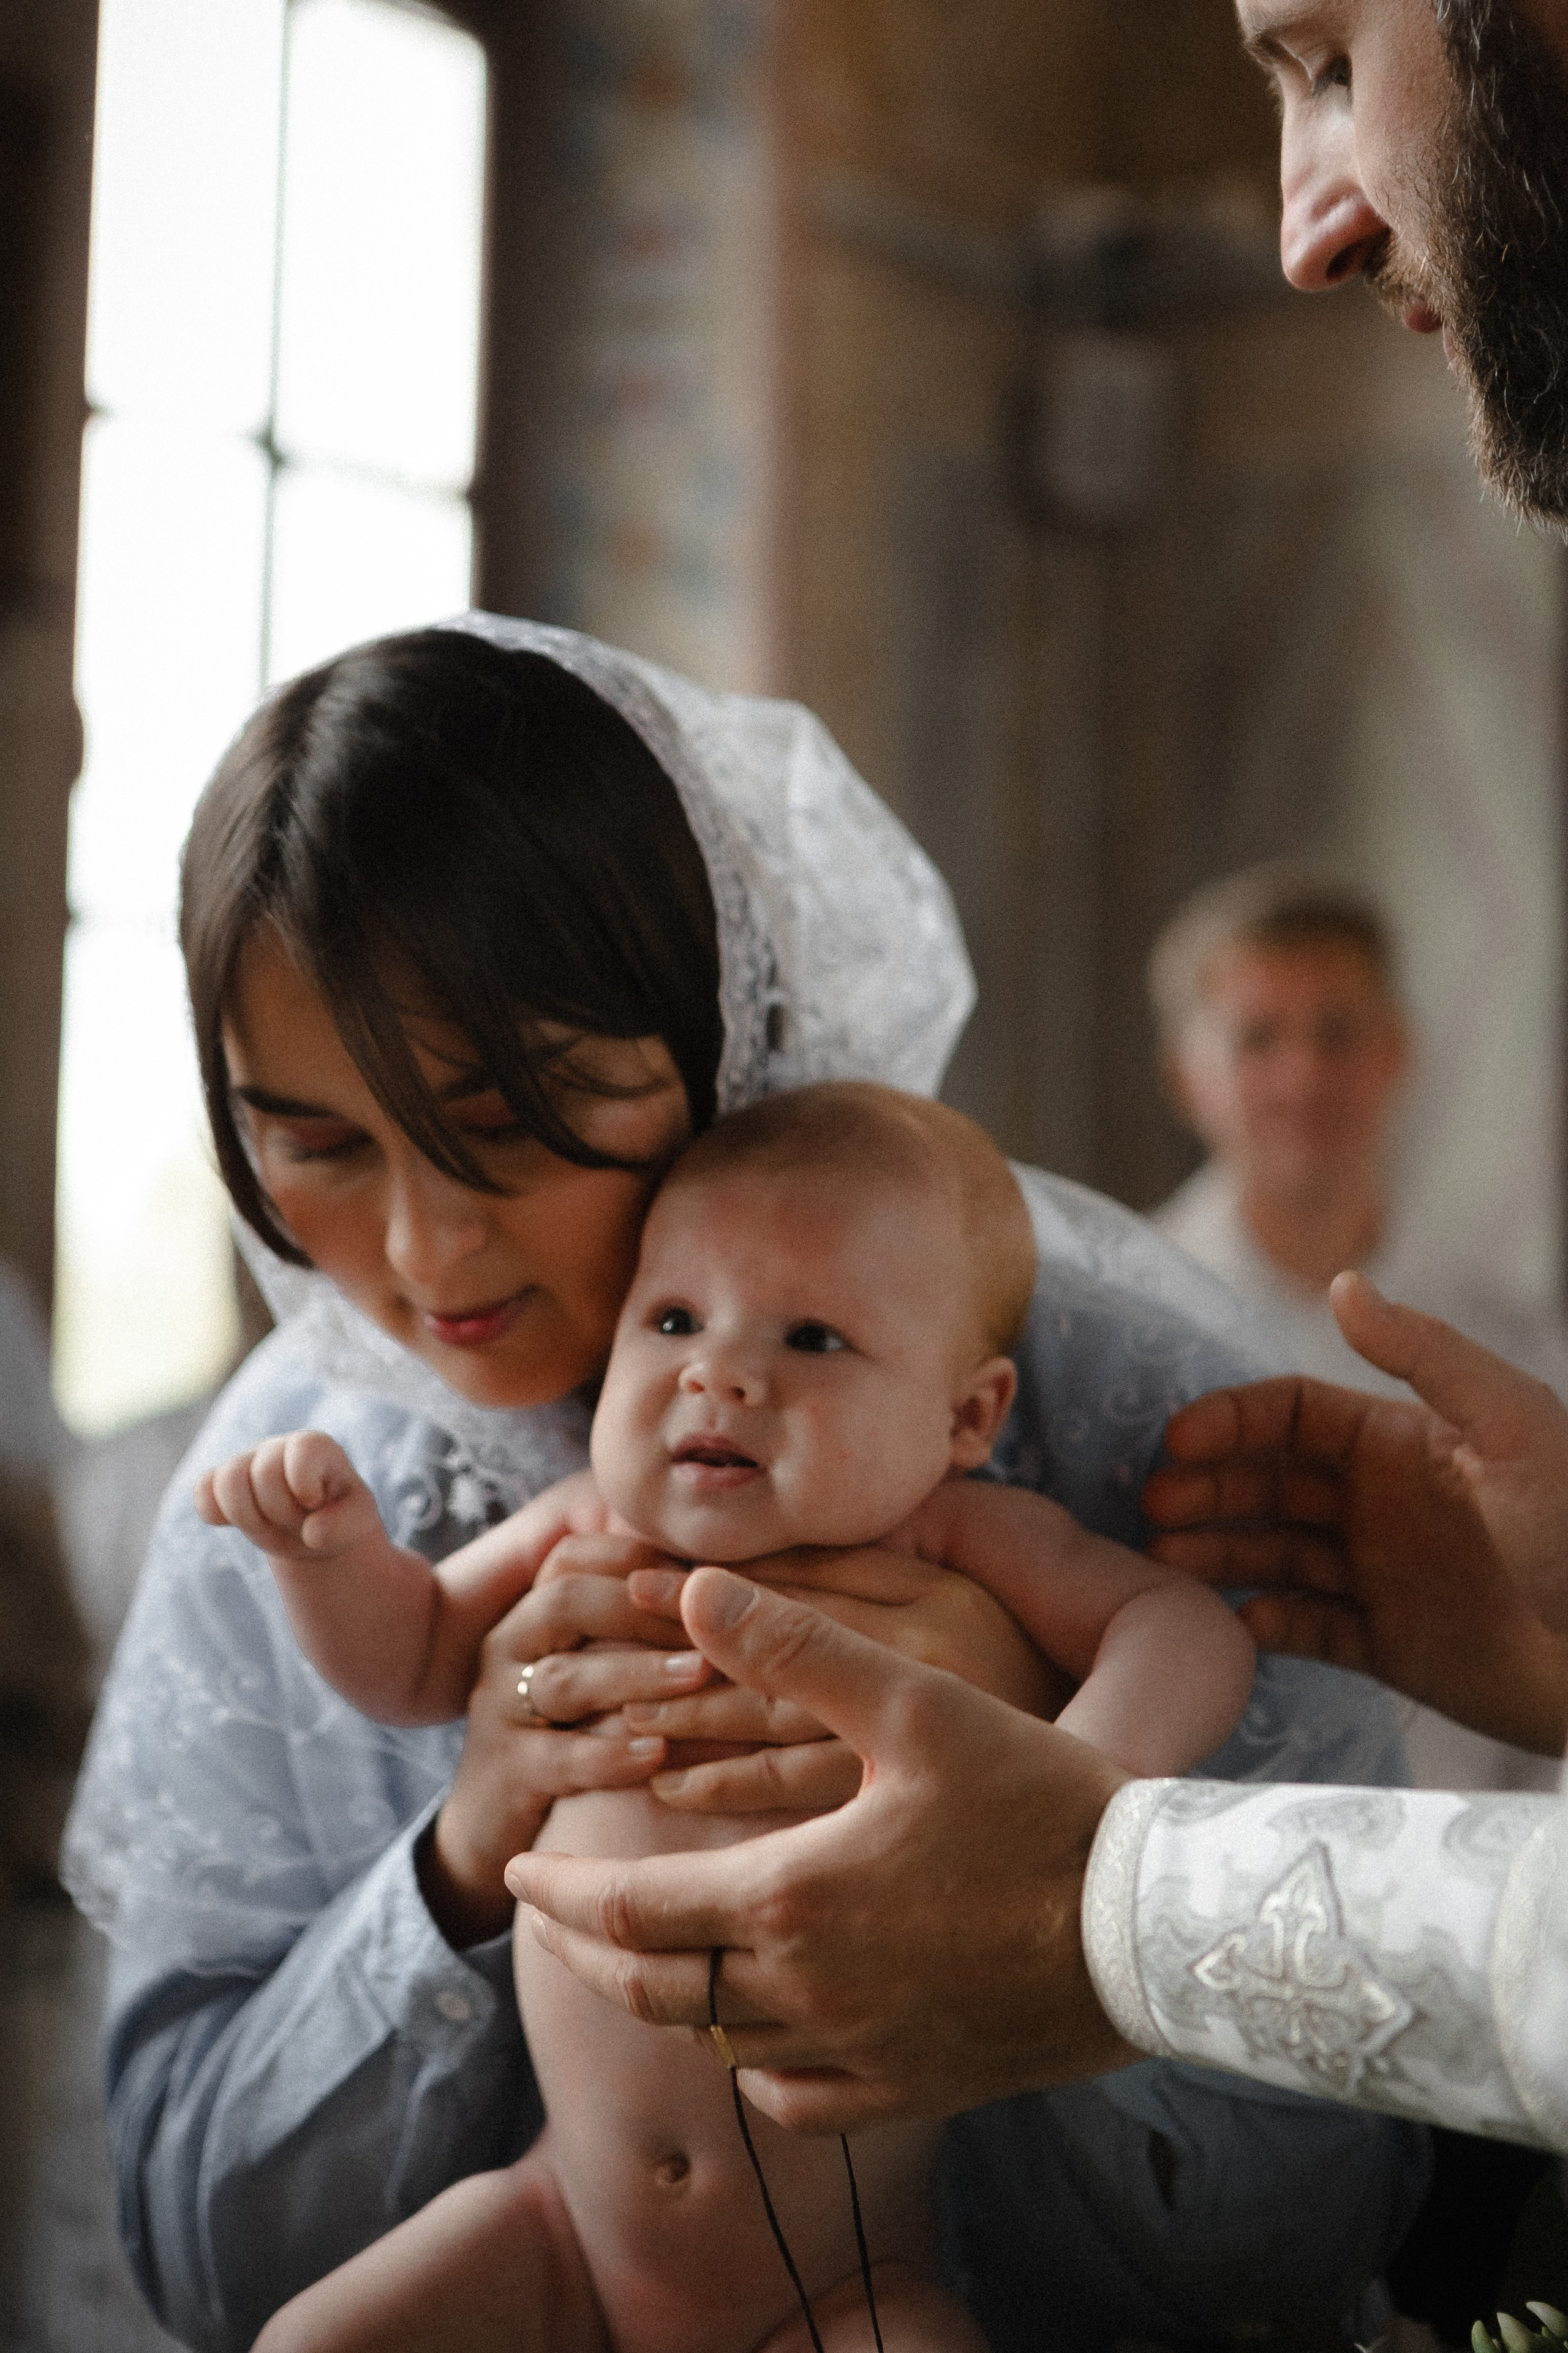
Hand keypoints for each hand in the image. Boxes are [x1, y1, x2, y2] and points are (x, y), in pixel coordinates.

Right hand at [194, 1431, 381, 1562]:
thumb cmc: (339, 1517)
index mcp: (316, 1446)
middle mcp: (277, 1447)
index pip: (303, 1448)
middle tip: (295, 1519)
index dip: (303, 1482)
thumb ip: (344, 1524)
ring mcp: (247, 1462)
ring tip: (267, 1524)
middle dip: (281, 1510)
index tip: (314, 1501)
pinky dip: (214, 1512)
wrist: (312, 1529)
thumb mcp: (358, 1522)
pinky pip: (202, 1490)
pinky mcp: (221, 1482)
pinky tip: (236, 1522)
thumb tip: (311, 1532)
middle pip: (265, 1473)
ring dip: (248, 1516)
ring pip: (227, 1479)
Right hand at [423, 1534, 708, 1945]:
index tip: (711, 1573)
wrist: (500, 1824)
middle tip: (718, 1622)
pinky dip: (610, 1754)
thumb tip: (739, 1581)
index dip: (644, 1558)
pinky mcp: (504, 1774)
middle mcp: (511, 1645)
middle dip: (645, 1608)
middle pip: (567, 1600)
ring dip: (636, 1673)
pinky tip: (660, 1754)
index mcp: (538, 1608)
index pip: (578, 1554)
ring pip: (563, 1677)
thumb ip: (651, 1621)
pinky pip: (556, 1757)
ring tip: (698, 1676)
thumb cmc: (582, 1727)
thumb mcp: (607, 1662)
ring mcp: (501, 1710)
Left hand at [505, 1566, 1135, 2130]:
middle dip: (585, 1948)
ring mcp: (859, 2050)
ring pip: (718, 2043)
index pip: (627, 1909)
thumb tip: (691, 1587)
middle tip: (550, 1915)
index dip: (560, 1888)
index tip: (521, 1866)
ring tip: (650, 1950)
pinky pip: (796, 2100)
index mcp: (789, 1896)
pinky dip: (754, 2068)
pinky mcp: (915, 2085)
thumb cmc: (1040, 1801)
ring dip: (666, 1997)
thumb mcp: (917, 1702)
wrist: (1155, 1923)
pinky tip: (757, 2034)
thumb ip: (795, 1647)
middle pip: (650, 1989)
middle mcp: (806, 1991)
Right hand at [1143, 1272, 1567, 1753]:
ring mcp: (1379, 1573)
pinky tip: (1238, 1622)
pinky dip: (1266, 1624)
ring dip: (1216, 1554)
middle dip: (1205, 1487)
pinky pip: (1306, 1629)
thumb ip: (1424, 1354)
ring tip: (1165, 1565)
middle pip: (1266, 1481)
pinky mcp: (1387, 1646)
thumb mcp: (1511, 1425)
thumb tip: (1341, 1282)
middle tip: (1152, 1506)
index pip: (1291, 1414)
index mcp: (1401, 1441)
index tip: (1178, 1440)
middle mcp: (1380, 1501)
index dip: (1231, 1421)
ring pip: (1272, 1554)